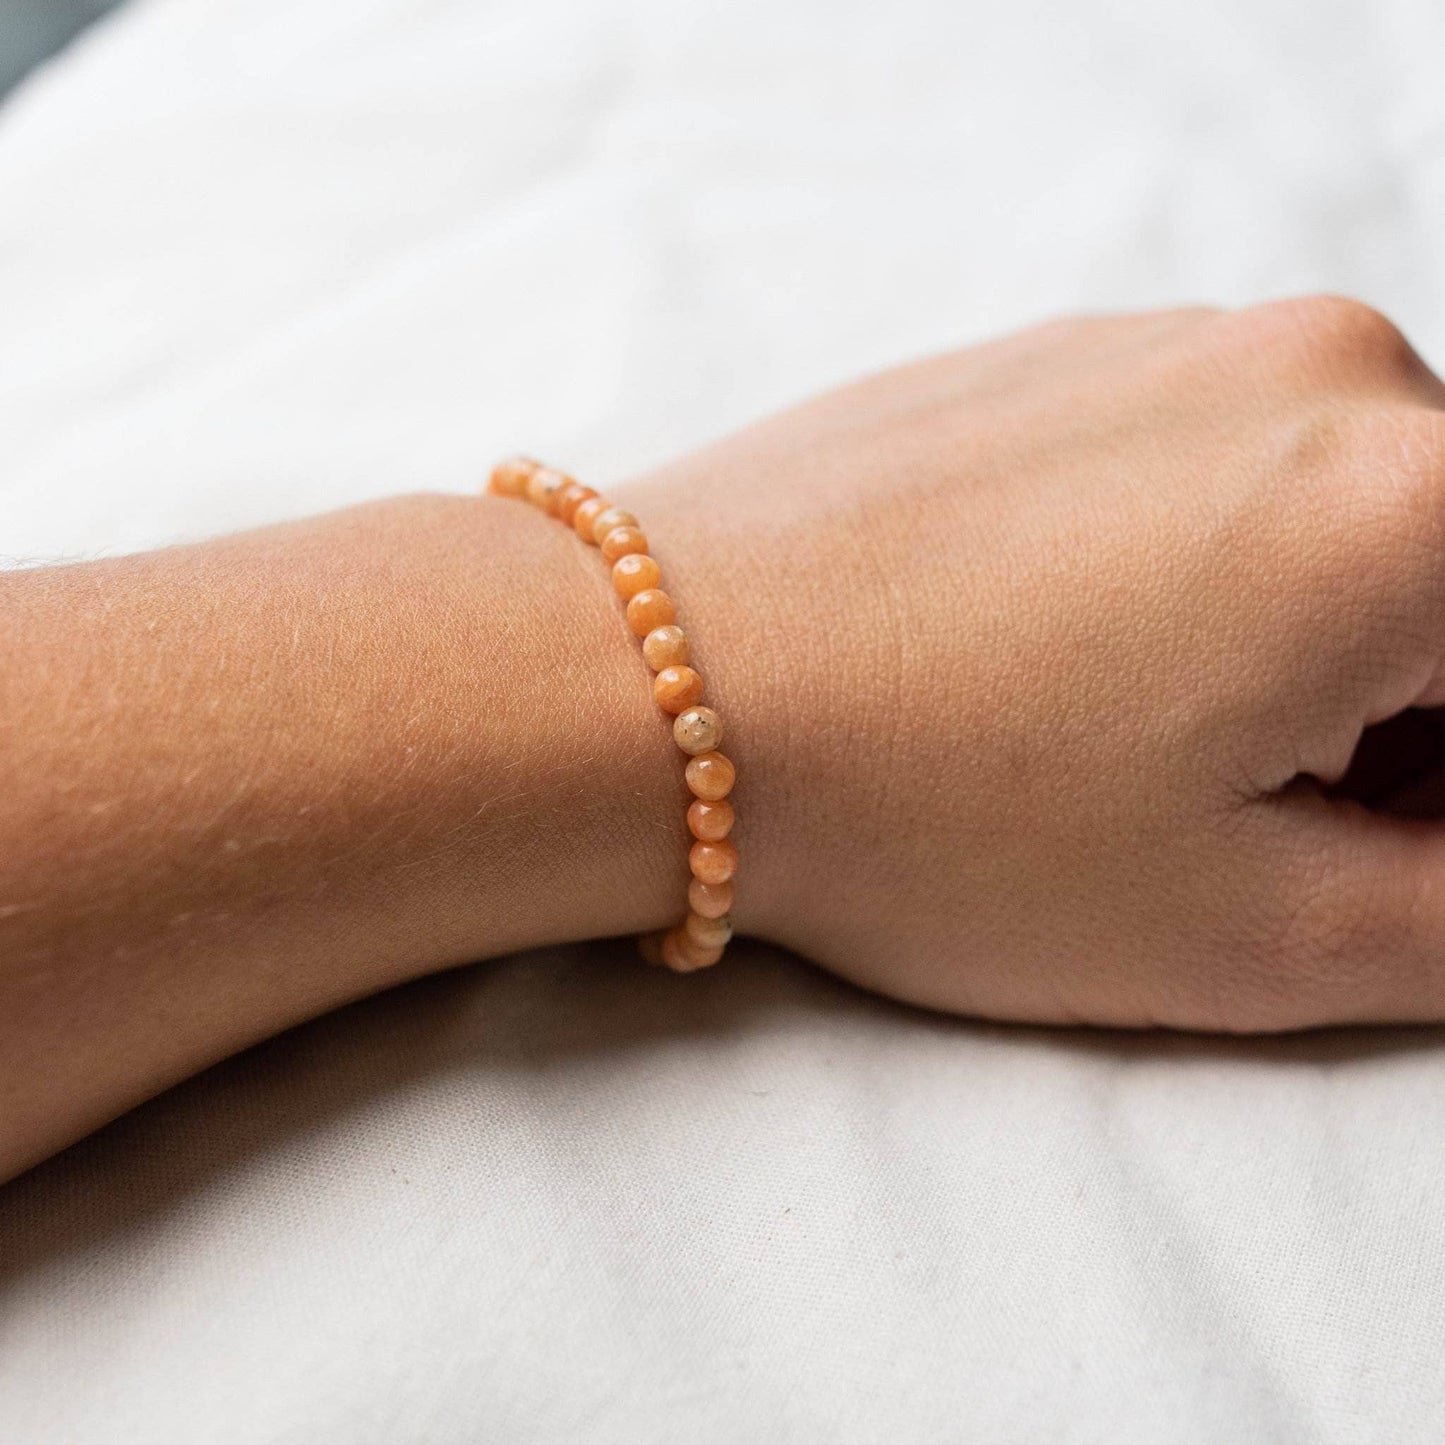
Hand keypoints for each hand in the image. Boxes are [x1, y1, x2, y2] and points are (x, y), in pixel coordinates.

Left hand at [626, 298, 1444, 1029]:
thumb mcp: (1252, 932)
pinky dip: (1204, 563)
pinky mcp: (1064, 352)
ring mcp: (1178, 341)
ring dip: (1306, 638)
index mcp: (1415, 507)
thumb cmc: (927, 810)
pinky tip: (1062, 653)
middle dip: (1411, 716)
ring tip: (1134, 739)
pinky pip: (1214, 462)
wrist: (655, 678)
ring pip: (1344, 512)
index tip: (1369, 842)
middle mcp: (1323, 373)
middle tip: (1262, 820)